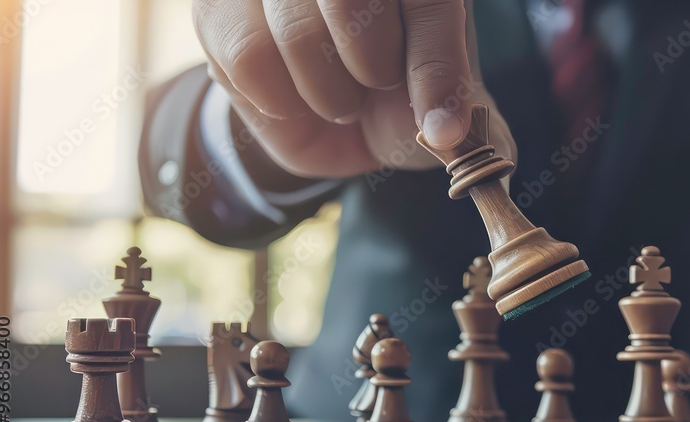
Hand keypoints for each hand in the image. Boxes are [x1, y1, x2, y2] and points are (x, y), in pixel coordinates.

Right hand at [193, 0, 515, 178]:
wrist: (329, 113)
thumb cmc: (398, 105)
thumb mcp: (442, 117)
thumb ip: (468, 123)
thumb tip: (462, 140)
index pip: (430, 5)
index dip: (436, 69)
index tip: (443, 130)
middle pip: (354, 3)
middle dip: (370, 70)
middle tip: (374, 88)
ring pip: (295, 29)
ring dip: (324, 91)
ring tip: (338, 97)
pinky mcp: (222, 3)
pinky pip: (246, 54)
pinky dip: (274, 97)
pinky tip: (291, 95)